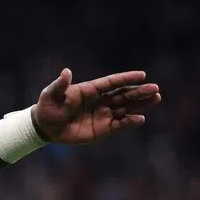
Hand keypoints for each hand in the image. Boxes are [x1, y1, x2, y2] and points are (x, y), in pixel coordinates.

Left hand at [31, 68, 160, 143]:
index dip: (127, 78)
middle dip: (139, 91)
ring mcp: (103, 114)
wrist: (44, 127)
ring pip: (125, 108)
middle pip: (123, 94)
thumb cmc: (47, 107)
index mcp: (90, 89)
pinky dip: (129, 121)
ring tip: (155, 99)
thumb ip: (60, 85)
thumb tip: (66, 72)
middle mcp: (100, 100)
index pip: (112, 82)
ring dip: (140, 104)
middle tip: (155, 89)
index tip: (142, 75)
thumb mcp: (51, 94)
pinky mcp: (102, 128)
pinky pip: (119, 124)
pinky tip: (140, 118)